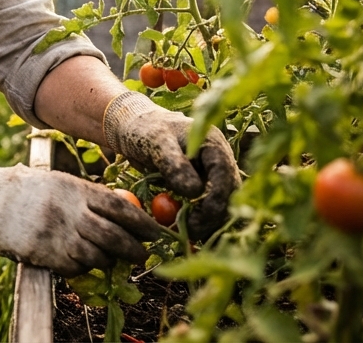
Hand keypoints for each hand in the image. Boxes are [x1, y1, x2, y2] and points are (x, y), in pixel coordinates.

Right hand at [0, 158, 162, 275]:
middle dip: (134, 249)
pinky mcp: (44, 254)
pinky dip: (84, 268)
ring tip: (111, 260)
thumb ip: (88, 196)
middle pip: (114, 236)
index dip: (143, 222)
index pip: (120, 207)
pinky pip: (76, 268)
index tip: (157, 233)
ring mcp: (57, 235)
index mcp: (75, 189)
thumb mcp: (59, 182)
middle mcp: (69, 212)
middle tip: (141, 255)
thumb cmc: (26, 189)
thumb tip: (125, 211)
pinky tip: (82, 262)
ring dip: (109, 261)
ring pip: (98, 256)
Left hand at [104, 91, 238, 239]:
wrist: (133, 127)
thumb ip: (174, 164)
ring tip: (188, 235)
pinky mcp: (200, 187)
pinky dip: (198, 221)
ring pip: (221, 203)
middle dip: (214, 216)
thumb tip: (194, 192)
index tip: (199, 218)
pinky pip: (205, 207)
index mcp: (212, 144)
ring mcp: (211, 175)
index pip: (224, 175)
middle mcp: (218, 160)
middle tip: (192, 232)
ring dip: (208, 222)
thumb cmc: (144, 129)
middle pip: (228, 193)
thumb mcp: (156, 142)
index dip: (216, 199)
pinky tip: (185, 232)